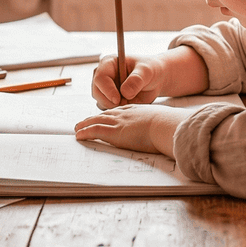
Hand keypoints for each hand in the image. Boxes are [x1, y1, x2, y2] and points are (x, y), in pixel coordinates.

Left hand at [74, 104, 188, 155]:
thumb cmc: (168, 125)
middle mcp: (125, 114)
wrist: (165, 125)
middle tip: (83, 121)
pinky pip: (94, 131)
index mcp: (137, 110)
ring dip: (85, 125)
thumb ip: (160, 126)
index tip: (103, 117)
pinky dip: (85, 133)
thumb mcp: (163, 122)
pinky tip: (78, 136)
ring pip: (96, 121)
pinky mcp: (114, 132)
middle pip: (104, 114)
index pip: (118, 111)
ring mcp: (119, 122)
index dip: (109, 114)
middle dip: (93, 118)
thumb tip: (167, 133)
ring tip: (77, 128)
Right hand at [92, 52, 162, 107]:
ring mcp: (105, 89)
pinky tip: (129, 104)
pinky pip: (108, 110)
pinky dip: (117, 111)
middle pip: (96, 93)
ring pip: (101, 103)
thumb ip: (136, 79)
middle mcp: (103, 76)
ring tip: (131, 101)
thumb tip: (125, 92)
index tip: (118, 99)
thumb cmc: (150, 70)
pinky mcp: (109, 100)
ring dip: (114, 107)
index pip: (100, 78)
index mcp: (108, 63)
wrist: (155, 80)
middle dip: (109, 101)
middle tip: (126, 103)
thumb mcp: (146, 71)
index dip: (107, 90)